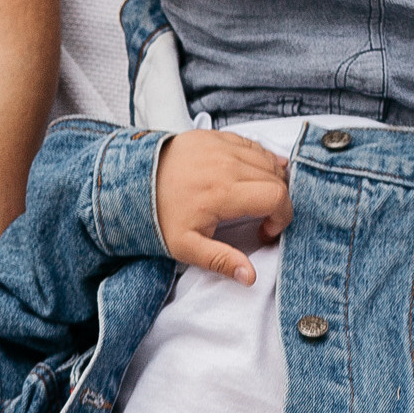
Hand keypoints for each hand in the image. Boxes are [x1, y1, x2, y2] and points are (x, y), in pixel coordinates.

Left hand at [154, 129, 290, 284]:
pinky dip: (260, 159)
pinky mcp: (216, 136)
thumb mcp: (186, 246)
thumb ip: (220, 260)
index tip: (265, 231)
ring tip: (256, 199)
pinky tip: (252, 176)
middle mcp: (227, 163)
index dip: (281, 217)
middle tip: (261, 218)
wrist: (132, 182)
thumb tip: (250, 276)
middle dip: (279, 201)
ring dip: (272, 180)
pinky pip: (252, 144)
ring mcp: (222, 146)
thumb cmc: (160, 215)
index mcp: (223, 192)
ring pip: (269, 159)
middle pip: (277, 177)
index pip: (276, 197)